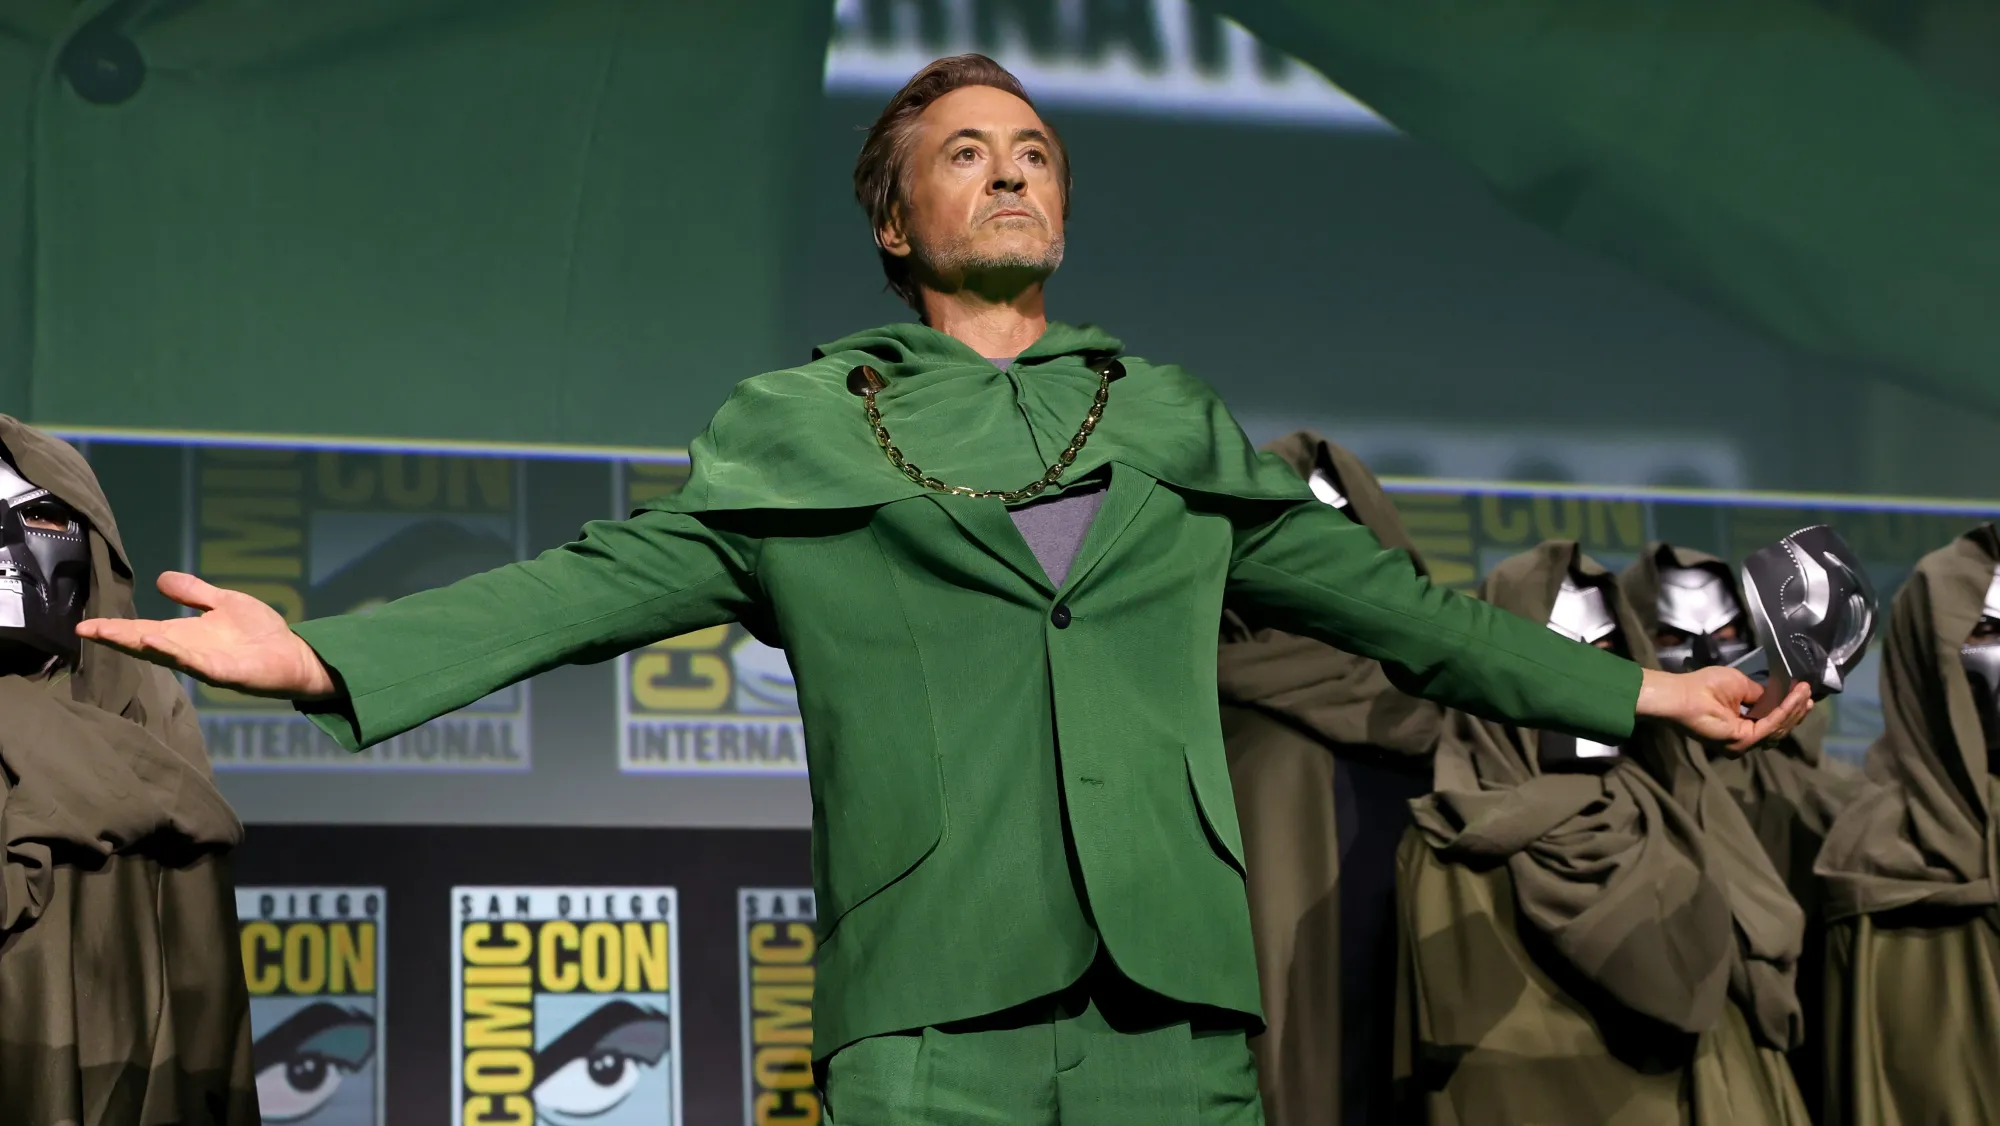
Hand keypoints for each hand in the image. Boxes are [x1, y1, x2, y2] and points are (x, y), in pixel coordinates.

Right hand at [75, 572, 337, 699]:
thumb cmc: (259, 632)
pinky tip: (160, 641)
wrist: (294, 653)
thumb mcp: (223, 603)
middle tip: (86, 630)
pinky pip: (199, 664)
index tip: (85, 624)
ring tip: (117, 633)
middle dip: (118, 638)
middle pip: (147, 644)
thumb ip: (193, 593)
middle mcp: (190, 652)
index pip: (143, 630)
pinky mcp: (227, 673)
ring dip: (144, 645)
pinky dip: (178, 653)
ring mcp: (207, 664)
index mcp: (186, 635)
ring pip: (168, 656)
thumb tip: (160, 578)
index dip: (116, 628)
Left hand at [1636, 665, 1811, 752]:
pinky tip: (1795, 697)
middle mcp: (1744, 737)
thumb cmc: (1704, 686)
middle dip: (1795, 709)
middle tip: (1809, 694)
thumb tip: (1778, 695)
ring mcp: (1743, 743)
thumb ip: (1761, 694)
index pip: (1771, 720)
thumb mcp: (1741, 685)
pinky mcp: (1743, 741)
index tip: (1804, 692)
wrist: (1682, 693)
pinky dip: (1785, 710)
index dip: (1789, 707)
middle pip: (1779, 727)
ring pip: (1778, 727)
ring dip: (1794, 708)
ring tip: (1804, 692)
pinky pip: (1771, 725)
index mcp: (1742, 724)